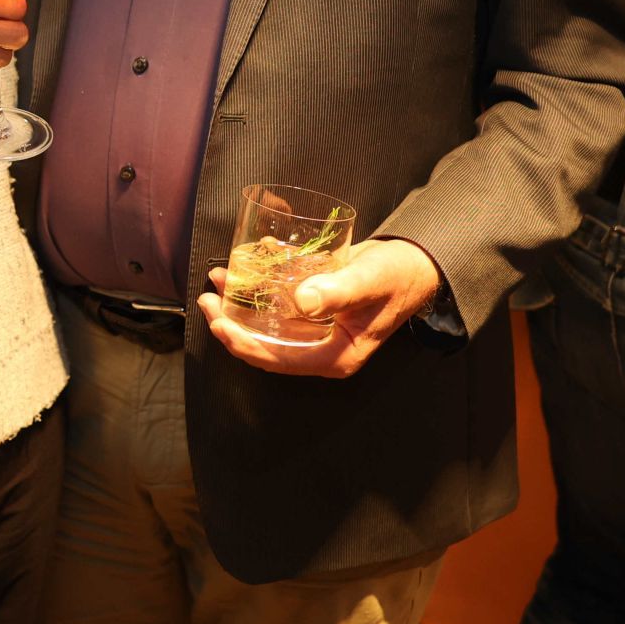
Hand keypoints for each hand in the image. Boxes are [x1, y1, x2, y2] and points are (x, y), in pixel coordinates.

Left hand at [197, 237, 440, 378]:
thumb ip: (338, 291)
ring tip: (220, 277)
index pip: (275, 360)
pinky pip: (280, 308)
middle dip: (231, 323)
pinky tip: (249, 263)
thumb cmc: (397, 276)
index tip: (216, 320)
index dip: (240, 343)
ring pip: (268, 326)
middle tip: (207, 296)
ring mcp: (318, 332)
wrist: (417, 265)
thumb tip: (302, 300)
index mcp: (334, 357)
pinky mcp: (316, 312)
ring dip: (242, 304)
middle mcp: (322, 349)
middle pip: (265, 346)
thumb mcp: (368, 280)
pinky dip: (262, 289)